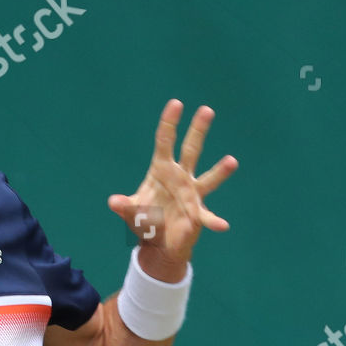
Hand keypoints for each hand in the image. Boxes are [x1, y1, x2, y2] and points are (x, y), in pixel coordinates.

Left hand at [108, 99, 238, 279]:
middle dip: (198, 130)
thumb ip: (124, 206)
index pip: (164, 142)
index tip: (176, 103)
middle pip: (191, 149)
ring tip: (232, 161)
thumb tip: (114, 202)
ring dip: (219, 171)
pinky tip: (223, 226)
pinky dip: (213, 221)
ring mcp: (191, 193)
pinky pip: (206, 217)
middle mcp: (179, 177)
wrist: (157, 241)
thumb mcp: (131, 211)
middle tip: (206, 109)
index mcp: (160, 170)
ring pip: (208, 178)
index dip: (169, 124)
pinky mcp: (197, 213)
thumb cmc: (144, 220)